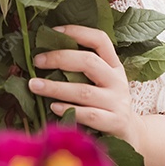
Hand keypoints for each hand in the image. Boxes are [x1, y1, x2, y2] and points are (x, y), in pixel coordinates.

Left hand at [28, 24, 142, 147]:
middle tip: (37, 60)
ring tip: (34, 85)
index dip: (78, 32)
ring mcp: (117, 102)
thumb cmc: (106, 106)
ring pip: (84, 91)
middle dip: (59, 58)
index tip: (53, 30)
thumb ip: (81, 72)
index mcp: (114, 66)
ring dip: (56, 87)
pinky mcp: (115, 122)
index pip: (100, 40)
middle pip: (89, 61)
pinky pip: (89, 115)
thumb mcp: (101, 84)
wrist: (131, 135)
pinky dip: (69, 109)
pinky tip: (53, 107)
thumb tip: (44, 57)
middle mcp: (117, 80)